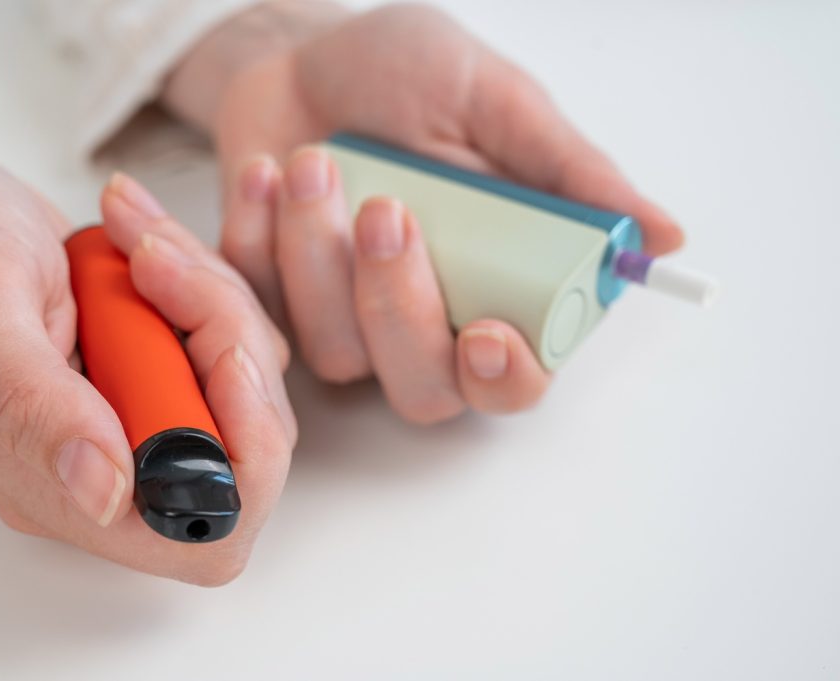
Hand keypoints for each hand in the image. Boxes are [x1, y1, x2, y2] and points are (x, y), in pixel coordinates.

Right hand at [0, 149, 293, 583]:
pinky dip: (204, 275)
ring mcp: (141, 413)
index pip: (198, 525)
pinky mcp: (162, 367)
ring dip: (212, 293)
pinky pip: (233, 331)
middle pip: (248, 444)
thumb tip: (105, 494)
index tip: (219, 351)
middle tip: (155, 265)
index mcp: (56, 487)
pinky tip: (143, 237)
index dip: (243, 454)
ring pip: (248, 377)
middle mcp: (110, 466)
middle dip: (229, 338)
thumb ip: (33, 406)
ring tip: (133, 241)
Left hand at [162, 3, 684, 423]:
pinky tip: (264, 175)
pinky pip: (259, 313)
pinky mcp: (275, 307)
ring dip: (317, 259)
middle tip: (386, 210)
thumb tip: (664, 235)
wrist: (302, 60)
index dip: (505, 376)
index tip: (484, 333)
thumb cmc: (404, 76)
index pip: (515, 378)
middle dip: (398, 308)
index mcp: (496, 286)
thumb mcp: (493, 102)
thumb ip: (567, 172)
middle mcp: (424, 320)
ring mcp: (343, 322)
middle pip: (423, 389)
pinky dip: (256, 240)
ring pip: (336, 354)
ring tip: (312, 163)